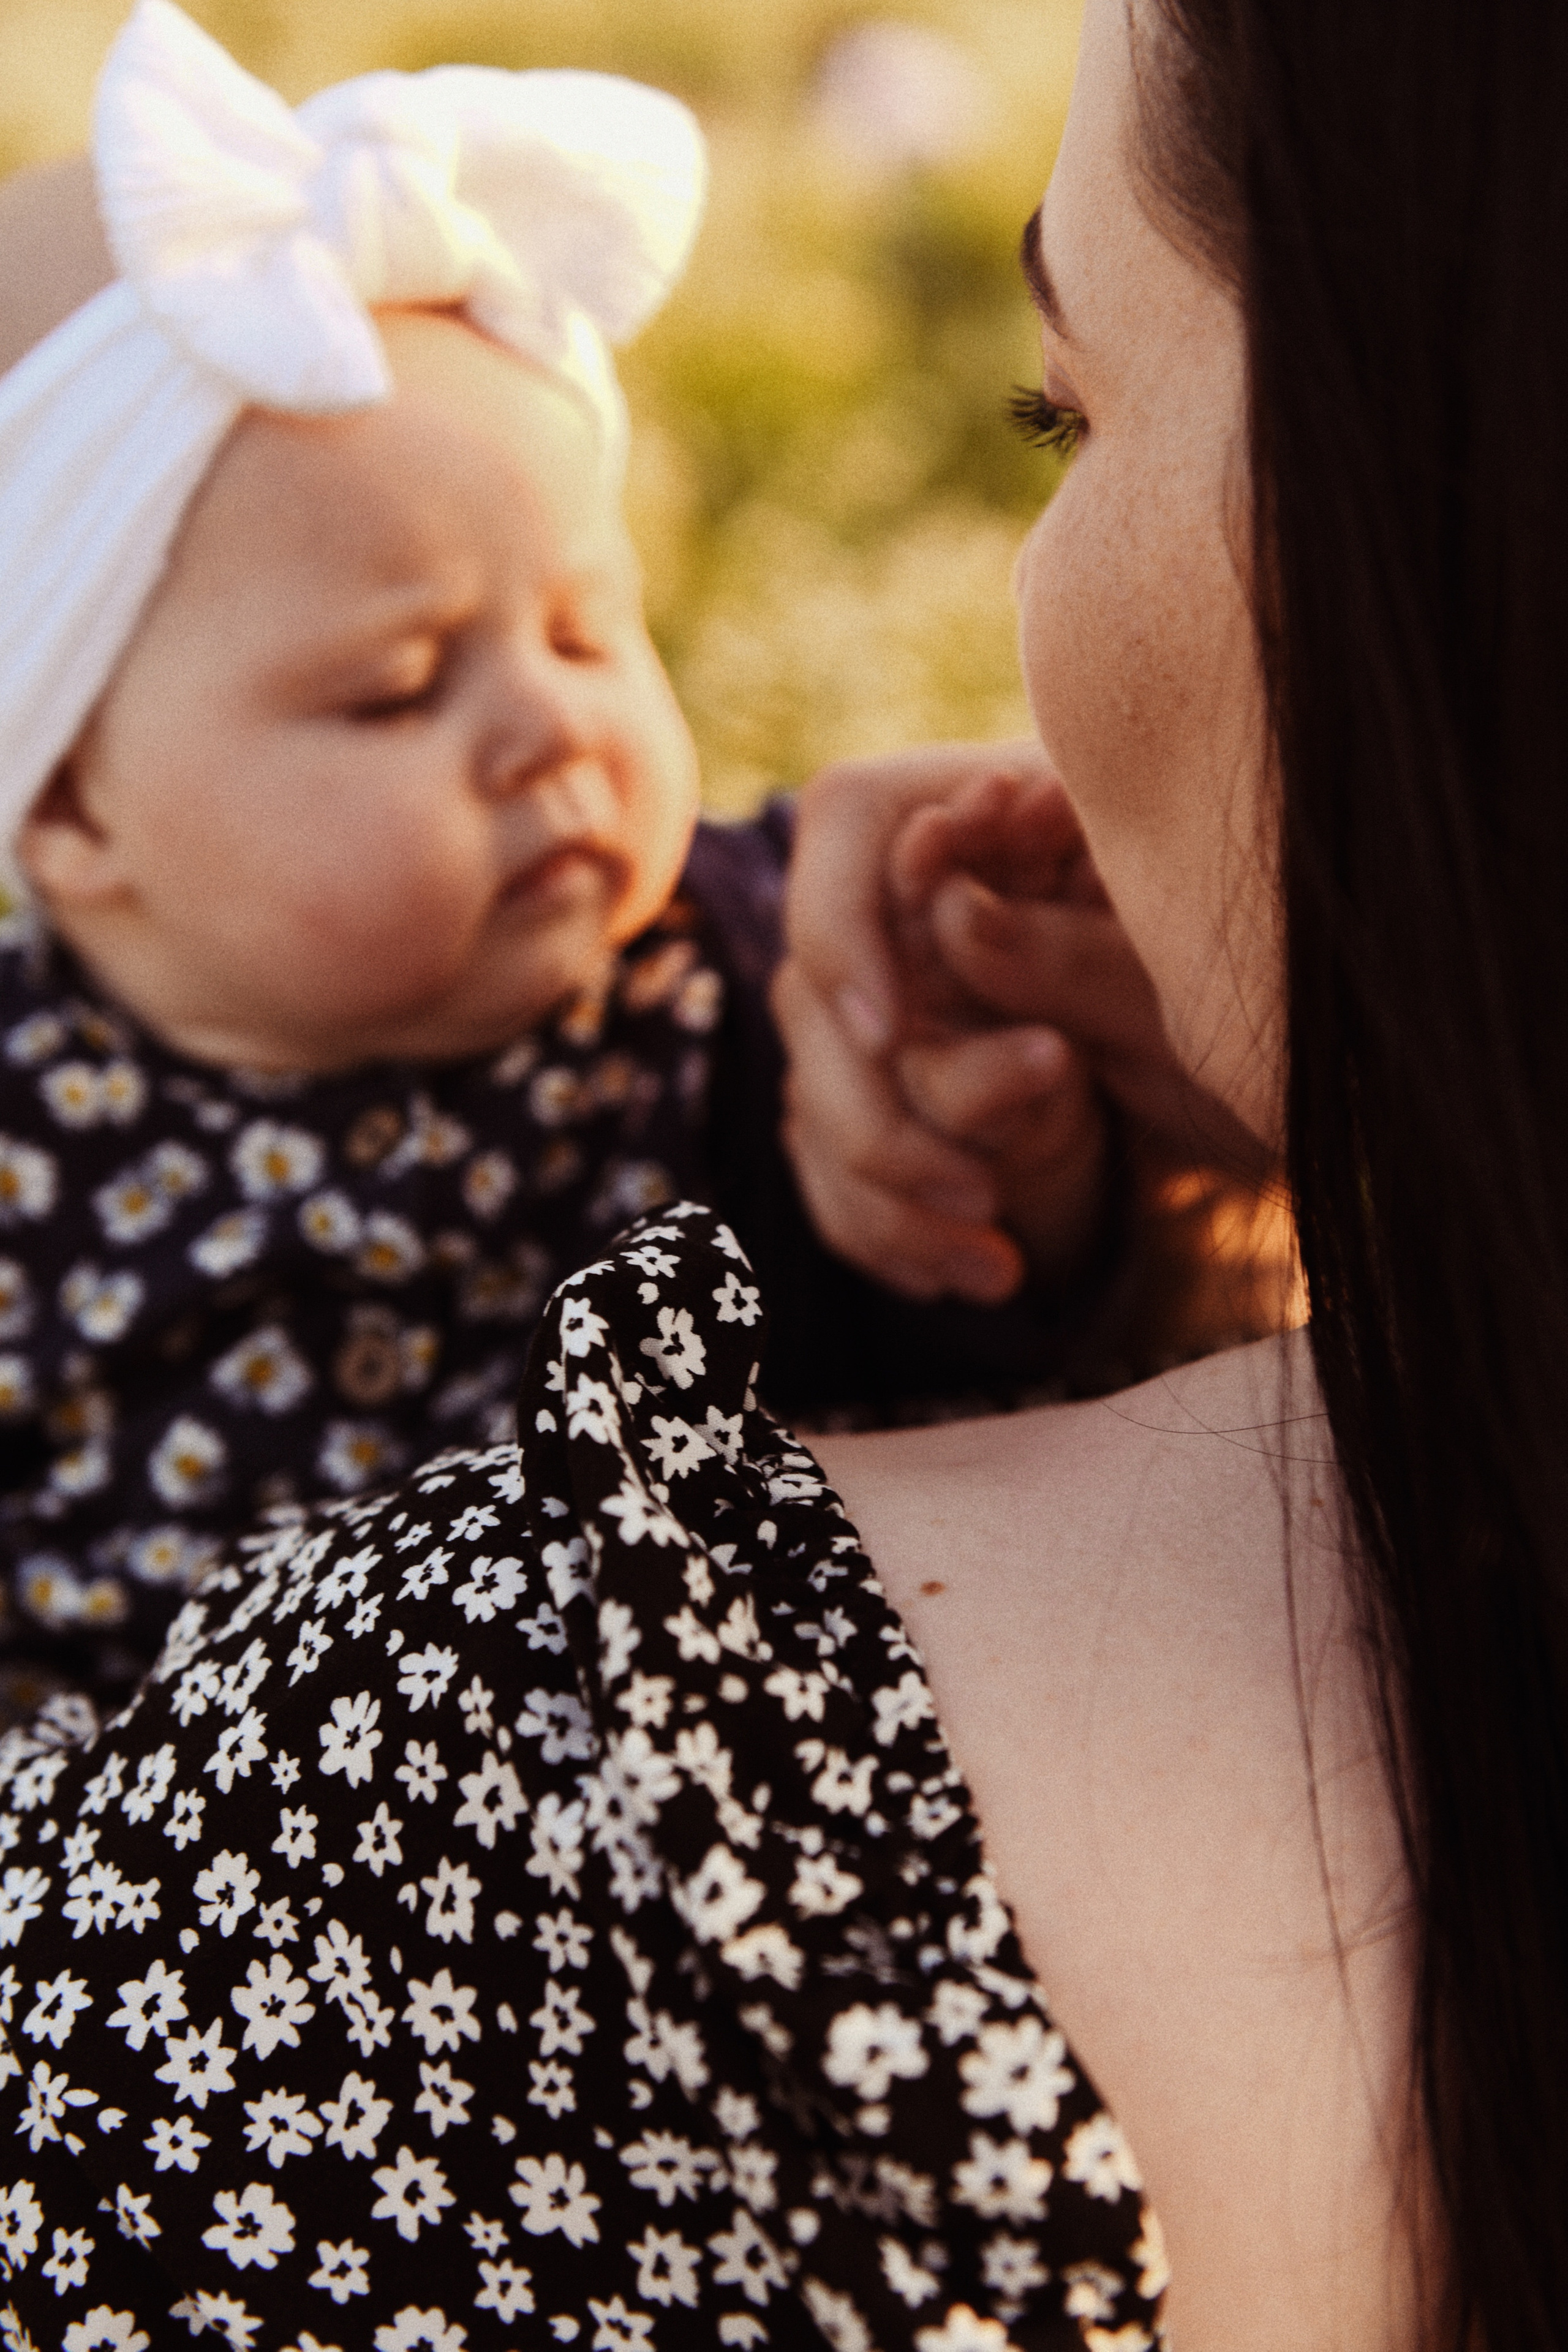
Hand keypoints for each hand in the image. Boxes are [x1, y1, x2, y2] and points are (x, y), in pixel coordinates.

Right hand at [777, 741, 1265, 1305]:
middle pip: (813, 985)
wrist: (1280, 1085)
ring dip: (892, 1192)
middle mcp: (917, 897)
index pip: (850, 821)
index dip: (845, 925)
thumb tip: (954, 917)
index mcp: (990, 808)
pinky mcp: (892, 1091)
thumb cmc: (1254, 999)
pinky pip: (836, 1166)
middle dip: (883, 1108)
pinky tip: (970, 1275)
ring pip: (815, 1091)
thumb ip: (1075, 946)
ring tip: (998, 1265)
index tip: (893, 1033)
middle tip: (983, 1187)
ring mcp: (892, 998)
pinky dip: (890, 1231)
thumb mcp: (1189, 982)